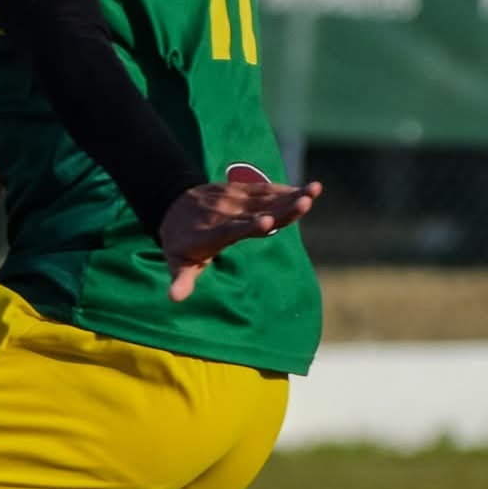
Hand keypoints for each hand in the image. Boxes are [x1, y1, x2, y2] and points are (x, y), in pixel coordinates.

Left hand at [159, 178, 321, 301]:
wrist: (173, 206)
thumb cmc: (180, 244)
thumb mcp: (177, 263)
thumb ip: (180, 280)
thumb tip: (173, 299)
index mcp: (211, 234)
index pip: (232, 230)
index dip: (250, 226)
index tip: (267, 223)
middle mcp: (225, 214)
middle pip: (256, 211)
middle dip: (281, 208)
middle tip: (305, 203)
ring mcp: (233, 200)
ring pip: (265, 198)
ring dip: (291, 195)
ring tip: (315, 191)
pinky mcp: (241, 191)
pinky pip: (264, 189)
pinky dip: (285, 190)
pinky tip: (308, 190)